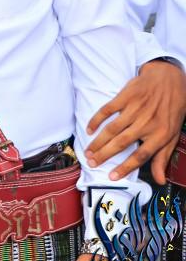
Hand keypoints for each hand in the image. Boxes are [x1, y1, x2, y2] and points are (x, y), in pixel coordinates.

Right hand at [85, 59, 185, 182]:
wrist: (170, 79)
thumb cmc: (172, 109)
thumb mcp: (172, 135)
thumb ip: (163, 157)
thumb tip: (160, 181)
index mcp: (161, 134)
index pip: (141, 155)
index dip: (125, 167)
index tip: (111, 177)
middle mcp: (147, 123)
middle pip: (121, 143)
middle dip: (104, 155)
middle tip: (91, 163)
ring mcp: (135, 109)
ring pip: (112, 129)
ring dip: (98, 141)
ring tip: (88, 151)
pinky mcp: (126, 96)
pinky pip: (107, 110)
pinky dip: (96, 120)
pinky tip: (89, 129)